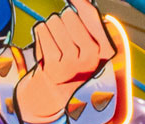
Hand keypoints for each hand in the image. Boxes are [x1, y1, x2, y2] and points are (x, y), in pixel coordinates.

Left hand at [15, 0, 115, 123]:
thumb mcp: (84, 41)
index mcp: (103, 49)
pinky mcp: (54, 66)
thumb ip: (86, 16)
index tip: (74, 0)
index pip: (91, 15)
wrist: (53, 93)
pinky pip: (44, 32)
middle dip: (61, 20)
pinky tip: (43, 35)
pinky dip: (41, 31)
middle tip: (61, 35)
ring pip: (55, 22)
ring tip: (52, 39)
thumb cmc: (70, 61)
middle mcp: (91, 56)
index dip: (79, 3)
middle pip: (69, 16)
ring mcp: (72, 62)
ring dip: (50, 26)